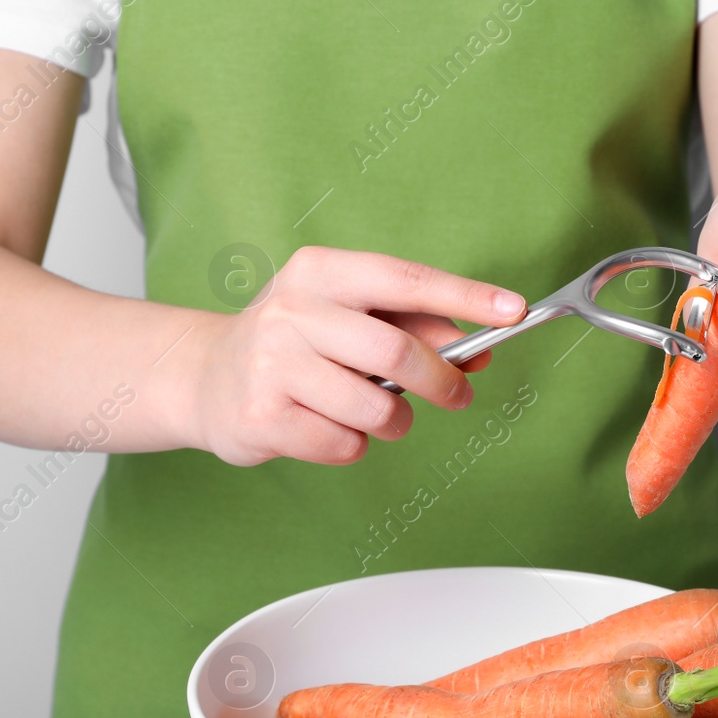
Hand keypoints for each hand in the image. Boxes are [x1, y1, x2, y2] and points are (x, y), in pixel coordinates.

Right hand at [189, 246, 525, 465]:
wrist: (205, 378)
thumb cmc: (294, 344)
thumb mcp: (347, 316)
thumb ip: (412, 325)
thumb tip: (478, 349)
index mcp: (319, 272)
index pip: (404, 279)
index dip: (464, 296)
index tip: (513, 312)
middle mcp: (291, 311)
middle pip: (395, 352)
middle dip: (441, 381)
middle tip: (457, 395)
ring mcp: (271, 364)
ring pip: (374, 407)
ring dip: (393, 422)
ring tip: (375, 415)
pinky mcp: (261, 415)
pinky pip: (343, 443)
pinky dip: (352, 445)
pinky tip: (327, 428)